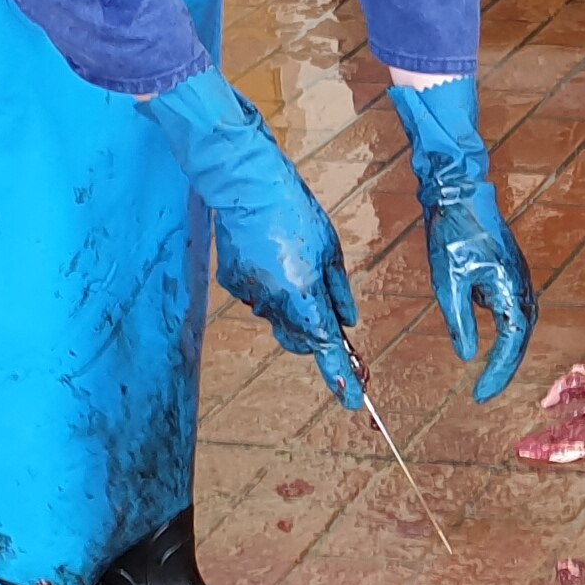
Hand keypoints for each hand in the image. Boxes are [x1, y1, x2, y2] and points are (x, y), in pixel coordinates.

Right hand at [147, 70, 363, 408]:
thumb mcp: (330, 249)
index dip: (340, 376)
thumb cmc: (295, 209)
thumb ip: (338, 290)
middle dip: (316, 338)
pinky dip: (272, 289)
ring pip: (279, 319)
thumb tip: (346, 321)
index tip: (353, 400)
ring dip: (293, 308)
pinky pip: (260, 298)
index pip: (326, 347)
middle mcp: (274, 302)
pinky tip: (274, 257)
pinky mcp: (232, 283)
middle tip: (330, 317)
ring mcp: (249, 294)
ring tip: (297, 265)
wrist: (245, 184)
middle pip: (301, 340)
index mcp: (303, 293)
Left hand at [389, 78, 534, 400]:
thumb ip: (460, 321)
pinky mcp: (509, 271)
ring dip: (507, 350)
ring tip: (488, 374)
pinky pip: (512, 308)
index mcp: (511, 289)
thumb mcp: (448, 282)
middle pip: (520, 337)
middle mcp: (522, 285)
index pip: (511, 343)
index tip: (480, 394)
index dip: (498, 373)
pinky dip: (504, 330)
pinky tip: (487, 339)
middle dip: (504, 367)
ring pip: (519, 324)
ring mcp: (518, 277)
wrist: (459, 192)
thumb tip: (468, 355)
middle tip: (483, 392)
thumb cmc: (453, 232)